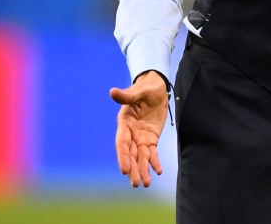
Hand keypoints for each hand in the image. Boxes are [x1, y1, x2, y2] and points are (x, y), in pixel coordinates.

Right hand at [110, 71, 168, 186]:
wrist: (157, 87)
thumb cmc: (147, 87)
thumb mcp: (140, 90)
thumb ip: (128, 95)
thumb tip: (112, 92)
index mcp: (124, 122)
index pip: (122, 142)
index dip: (123, 156)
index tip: (124, 170)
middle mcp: (130, 132)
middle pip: (130, 154)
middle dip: (133, 169)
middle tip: (136, 183)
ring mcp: (140, 136)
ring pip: (140, 157)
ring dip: (142, 170)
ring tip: (145, 184)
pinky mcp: (150, 138)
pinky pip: (152, 153)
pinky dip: (154, 162)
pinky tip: (158, 171)